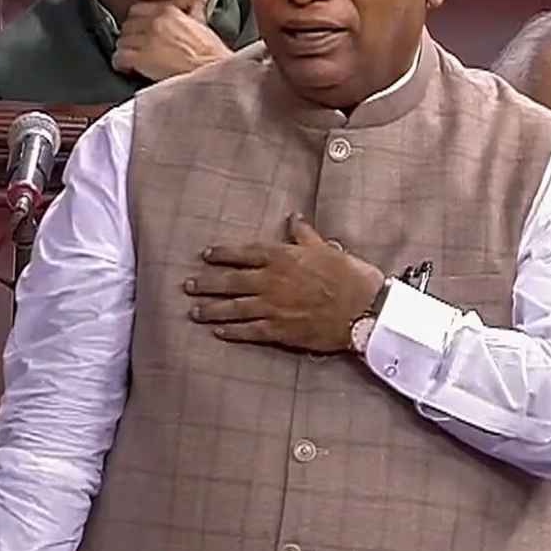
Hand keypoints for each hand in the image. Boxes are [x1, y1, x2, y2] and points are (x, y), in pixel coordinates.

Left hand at [112, 0, 230, 81]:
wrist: (211, 71)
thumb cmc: (210, 54)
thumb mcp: (204, 25)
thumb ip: (196, 11)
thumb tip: (200, 1)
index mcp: (168, 11)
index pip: (137, 10)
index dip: (137, 24)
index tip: (141, 33)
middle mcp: (155, 22)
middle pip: (127, 26)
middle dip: (130, 39)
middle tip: (137, 49)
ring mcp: (146, 40)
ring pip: (121, 42)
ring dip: (126, 52)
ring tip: (134, 61)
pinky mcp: (140, 58)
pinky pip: (119, 58)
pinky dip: (121, 65)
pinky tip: (129, 69)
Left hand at [184, 214, 384, 353]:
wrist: (363, 309)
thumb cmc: (348, 276)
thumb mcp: (326, 248)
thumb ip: (304, 234)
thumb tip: (292, 217)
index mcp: (282, 257)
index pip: (243, 253)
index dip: (222, 254)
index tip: (206, 255)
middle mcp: (271, 281)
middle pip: (230, 282)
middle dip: (206, 283)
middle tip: (187, 285)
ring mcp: (273, 307)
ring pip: (234, 308)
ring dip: (211, 309)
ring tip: (194, 311)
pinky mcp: (279, 331)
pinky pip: (249, 331)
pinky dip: (232, 331)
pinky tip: (218, 332)